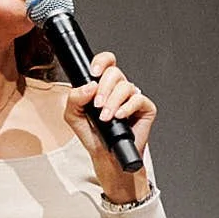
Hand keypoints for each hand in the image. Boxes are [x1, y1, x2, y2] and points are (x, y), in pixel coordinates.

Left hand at [62, 52, 154, 200]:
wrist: (106, 156)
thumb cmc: (92, 135)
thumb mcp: (73, 115)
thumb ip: (74, 98)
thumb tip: (89, 86)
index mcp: (103, 86)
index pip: (106, 63)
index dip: (101, 61)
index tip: (93, 72)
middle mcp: (119, 89)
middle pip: (115, 72)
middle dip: (104, 88)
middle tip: (98, 105)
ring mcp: (133, 98)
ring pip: (126, 86)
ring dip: (113, 102)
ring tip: (106, 117)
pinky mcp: (146, 108)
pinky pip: (138, 99)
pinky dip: (127, 107)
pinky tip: (120, 117)